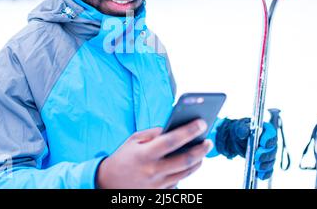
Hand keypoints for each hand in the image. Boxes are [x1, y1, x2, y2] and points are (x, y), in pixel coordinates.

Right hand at [96, 119, 212, 188]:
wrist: (108, 182)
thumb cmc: (123, 157)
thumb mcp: (134, 139)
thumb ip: (153, 133)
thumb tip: (174, 127)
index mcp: (145, 154)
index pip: (172, 140)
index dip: (189, 131)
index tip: (201, 123)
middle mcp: (153, 170)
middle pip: (184, 160)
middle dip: (201, 150)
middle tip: (208, 141)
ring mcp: (157, 184)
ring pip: (185, 173)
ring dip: (198, 161)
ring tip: (202, 151)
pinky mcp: (158, 194)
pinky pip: (178, 182)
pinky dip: (185, 172)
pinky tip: (190, 163)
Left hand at [216, 118, 276, 179]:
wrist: (238, 139)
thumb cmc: (241, 130)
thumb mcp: (239, 127)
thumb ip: (242, 129)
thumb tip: (245, 132)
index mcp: (266, 130)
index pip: (271, 134)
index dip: (268, 139)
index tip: (263, 143)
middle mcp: (270, 142)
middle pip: (272, 149)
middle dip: (265, 154)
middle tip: (257, 157)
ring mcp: (269, 153)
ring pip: (271, 160)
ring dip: (265, 165)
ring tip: (257, 167)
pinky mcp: (265, 162)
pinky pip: (269, 169)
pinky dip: (265, 173)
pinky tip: (260, 175)